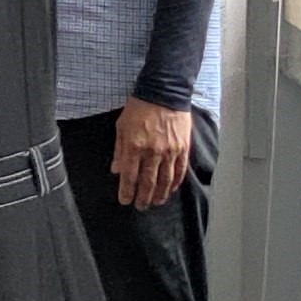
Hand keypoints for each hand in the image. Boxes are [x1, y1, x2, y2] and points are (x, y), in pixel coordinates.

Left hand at [113, 98, 197, 212]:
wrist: (164, 93)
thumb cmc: (139, 108)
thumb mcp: (121, 126)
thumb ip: (119, 150)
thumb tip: (116, 170)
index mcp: (135, 147)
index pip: (130, 176)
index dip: (127, 191)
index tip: (125, 201)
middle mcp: (153, 152)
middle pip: (148, 182)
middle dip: (143, 198)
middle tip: (141, 207)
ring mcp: (170, 151)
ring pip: (166, 180)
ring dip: (160, 194)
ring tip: (156, 202)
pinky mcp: (183, 148)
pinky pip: (180, 170)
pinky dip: (176, 182)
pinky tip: (172, 189)